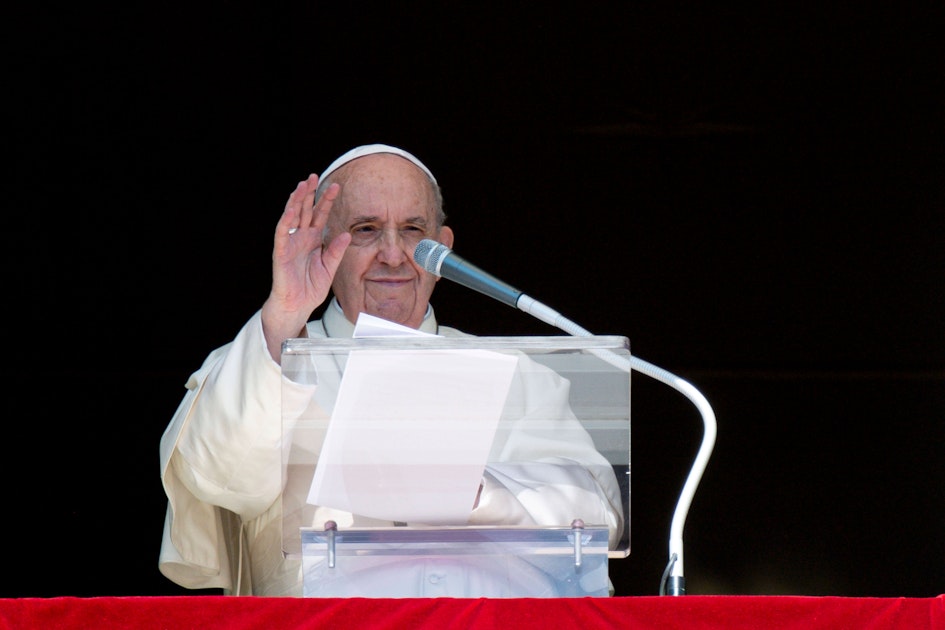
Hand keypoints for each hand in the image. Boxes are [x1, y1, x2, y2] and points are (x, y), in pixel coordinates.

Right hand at [261, 174, 350, 360]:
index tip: (337, 187)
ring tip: (302, 185)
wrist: (297, 306)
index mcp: (313, 240)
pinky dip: (286, 221)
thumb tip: (347, 233)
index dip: (326, 201)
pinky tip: (291, 209)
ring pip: (292, 217)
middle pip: (305, 211)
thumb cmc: (310, 288)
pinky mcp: (281, 252)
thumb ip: (337, 251)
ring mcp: (290, 243)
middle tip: (314, 176)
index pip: (320, 216)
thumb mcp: (329, 268)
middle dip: (309, 193)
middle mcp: (301, 238)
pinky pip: (282, 234)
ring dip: (296, 201)